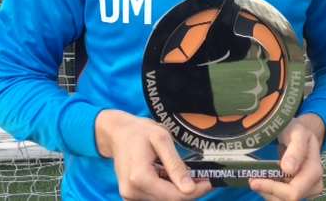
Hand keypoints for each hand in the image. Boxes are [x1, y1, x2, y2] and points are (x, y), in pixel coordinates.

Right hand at [95, 109, 211, 200]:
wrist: (117, 132)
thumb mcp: (161, 139)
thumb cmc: (139, 131)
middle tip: (201, 177)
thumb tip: (190, 189)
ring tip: (184, 173)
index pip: (174, 196)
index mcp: (140, 178)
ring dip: (176, 191)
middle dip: (187, 191)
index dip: (195, 192)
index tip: (208, 181)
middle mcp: (132, 192)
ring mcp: (129, 196)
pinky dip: (165, 189)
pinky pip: (154, 197)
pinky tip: (168, 175)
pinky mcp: (130, 196)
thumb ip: (175, 165)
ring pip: (163, 200)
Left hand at [249, 114, 324, 199]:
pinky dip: (271, 191)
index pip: (294, 191)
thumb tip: (288, 169)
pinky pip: (283, 197)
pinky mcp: (299, 191)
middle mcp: (313, 185)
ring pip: (283, 200)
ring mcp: (307, 190)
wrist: (301, 133)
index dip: (273, 189)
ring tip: (256, 179)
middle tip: (251, 180)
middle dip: (268, 191)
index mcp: (314, 171)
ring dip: (268, 193)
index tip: (254, 181)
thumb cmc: (298, 131)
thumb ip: (296, 149)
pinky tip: (264, 180)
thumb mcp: (297, 133)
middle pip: (288, 199)